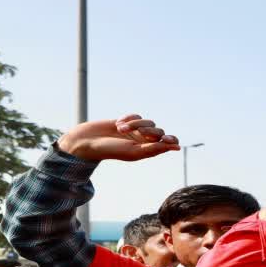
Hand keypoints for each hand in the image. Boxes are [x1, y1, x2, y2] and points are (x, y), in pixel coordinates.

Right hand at [56, 114, 180, 161]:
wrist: (88, 140)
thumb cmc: (111, 150)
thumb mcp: (134, 151)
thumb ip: (155, 148)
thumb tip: (176, 147)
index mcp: (148, 151)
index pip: (169, 143)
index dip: (170, 139)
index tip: (164, 138)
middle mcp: (144, 141)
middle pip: (159, 131)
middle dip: (150, 130)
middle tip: (139, 132)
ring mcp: (136, 131)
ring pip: (148, 122)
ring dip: (135, 123)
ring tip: (120, 129)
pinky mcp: (128, 122)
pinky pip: (136, 115)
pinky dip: (129, 118)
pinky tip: (118, 123)